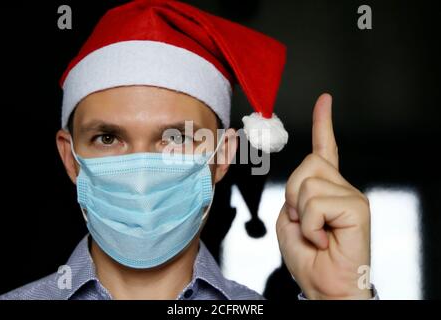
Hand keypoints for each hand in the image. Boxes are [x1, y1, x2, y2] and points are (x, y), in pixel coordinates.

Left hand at [276, 93, 371, 298]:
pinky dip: (310, 225)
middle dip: (293, 194)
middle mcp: (342, 187)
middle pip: (306, 165)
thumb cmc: (308, 257)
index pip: (324, 149)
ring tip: (314, 232)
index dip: (322, 124)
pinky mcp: (357, 207)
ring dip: (301, 213)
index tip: (324, 101)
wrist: (323, 286)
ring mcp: (351, 195)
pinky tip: (323, 238)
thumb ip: (297, 193)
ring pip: (307, 183)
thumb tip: (305, 181)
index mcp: (326, 188)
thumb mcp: (291, 218)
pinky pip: (316, 202)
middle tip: (304, 222)